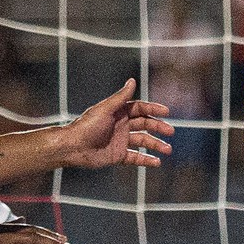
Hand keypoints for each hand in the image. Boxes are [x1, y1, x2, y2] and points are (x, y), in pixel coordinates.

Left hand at [59, 79, 173, 169]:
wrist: (73, 147)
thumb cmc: (86, 126)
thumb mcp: (105, 109)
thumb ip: (120, 97)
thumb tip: (133, 80)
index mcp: (118, 112)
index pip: (140, 109)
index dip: (153, 109)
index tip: (166, 112)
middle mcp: (121, 125)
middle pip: (144, 125)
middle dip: (158, 127)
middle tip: (171, 132)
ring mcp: (120, 141)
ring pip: (143, 141)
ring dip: (156, 145)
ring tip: (168, 149)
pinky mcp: (118, 156)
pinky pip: (135, 157)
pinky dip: (146, 160)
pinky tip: (157, 162)